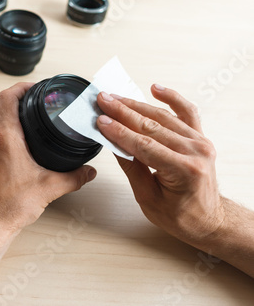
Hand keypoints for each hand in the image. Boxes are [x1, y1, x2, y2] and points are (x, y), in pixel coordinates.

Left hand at [0, 82, 96, 232]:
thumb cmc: (7, 207)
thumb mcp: (49, 188)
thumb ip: (73, 177)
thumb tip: (88, 171)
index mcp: (4, 137)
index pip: (7, 97)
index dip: (22, 86)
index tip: (35, 86)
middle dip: (15, 96)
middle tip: (32, 97)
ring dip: (6, 110)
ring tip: (24, 113)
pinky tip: (13, 138)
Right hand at [96, 84, 224, 243]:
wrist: (208, 220)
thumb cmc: (181, 216)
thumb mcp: (148, 198)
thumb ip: (132, 167)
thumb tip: (113, 143)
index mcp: (184, 170)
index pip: (143, 145)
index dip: (119, 131)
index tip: (101, 120)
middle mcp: (195, 152)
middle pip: (152, 126)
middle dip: (123, 112)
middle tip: (103, 101)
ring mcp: (200, 142)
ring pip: (163, 117)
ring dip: (137, 105)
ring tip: (116, 97)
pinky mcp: (199, 137)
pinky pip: (187, 112)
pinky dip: (172, 98)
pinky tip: (155, 89)